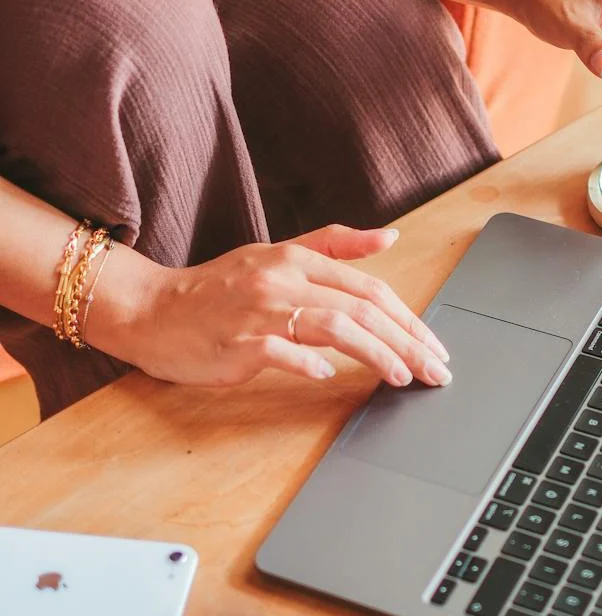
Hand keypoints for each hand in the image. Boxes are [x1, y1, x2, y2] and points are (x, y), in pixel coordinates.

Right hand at [121, 225, 450, 387]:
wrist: (151, 308)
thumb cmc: (219, 288)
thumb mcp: (278, 254)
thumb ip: (336, 245)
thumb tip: (391, 237)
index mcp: (297, 260)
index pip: (369, 288)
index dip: (409, 318)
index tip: (434, 345)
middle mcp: (283, 280)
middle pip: (361, 309)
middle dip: (407, 341)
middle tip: (435, 370)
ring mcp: (259, 311)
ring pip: (333, 327)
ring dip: (375, 354)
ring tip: (402, 377)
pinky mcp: (235, 342)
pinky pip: (279, 351)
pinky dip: (307, 362)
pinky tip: (329, 376)